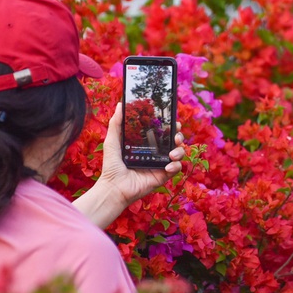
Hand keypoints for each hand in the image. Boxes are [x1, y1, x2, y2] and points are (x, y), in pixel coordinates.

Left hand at [73, 103, 184, 227]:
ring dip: (180, 150)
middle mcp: (155, 153)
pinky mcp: (163, 176)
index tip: (173, 120)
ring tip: (172, 153)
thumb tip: (120, 104)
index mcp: (146, 144)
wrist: (114, 187)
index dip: (169, 125)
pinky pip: (176, 168)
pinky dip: (176, 165)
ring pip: (179, 153)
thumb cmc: (112, 166)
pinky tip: (168, 165)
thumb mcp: (112, 141)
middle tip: (175, 135)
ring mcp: (160, 164)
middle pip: (174, 141)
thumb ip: (116, 123)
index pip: (162, 131)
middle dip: (178, 136)